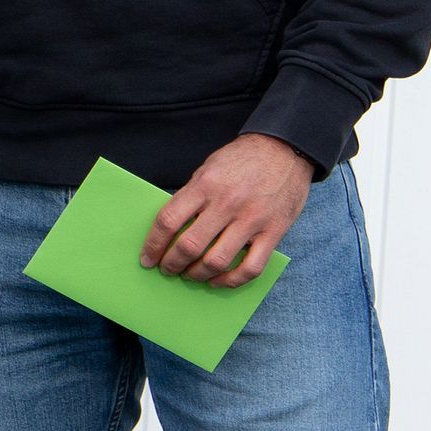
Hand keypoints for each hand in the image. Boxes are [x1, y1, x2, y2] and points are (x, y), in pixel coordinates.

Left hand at [140, 133, 311, 287]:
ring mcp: (252, 220)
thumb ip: (192, 197)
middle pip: (190, 245)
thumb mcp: (207, 169)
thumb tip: (173, 229)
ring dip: (198, 274)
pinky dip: (231, 281)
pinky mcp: (274, 232)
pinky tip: (218, 281)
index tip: (147, 258)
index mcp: (204, 185)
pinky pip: (251, 267)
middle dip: (172, 264)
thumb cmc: (241, 159)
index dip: (153, 244)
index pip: (169, 221)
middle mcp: (227, 204)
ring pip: (217, 261)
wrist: (284, 149)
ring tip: (190, 275)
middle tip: (167, 269)